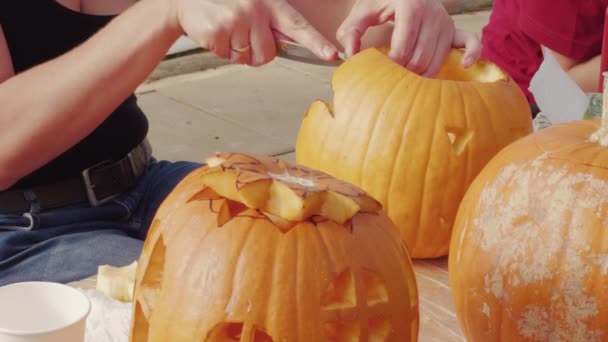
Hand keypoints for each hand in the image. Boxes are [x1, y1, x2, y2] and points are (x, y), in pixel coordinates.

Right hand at [173, 0, 338, 65]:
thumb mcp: (253, 5)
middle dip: (257, 53)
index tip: (331, 54)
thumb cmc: (225, 4)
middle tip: (242, 35)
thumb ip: (271, 24)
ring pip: (248, 58)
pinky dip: (222, 51)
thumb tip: (287, 47)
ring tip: (228, 31)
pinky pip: (228, 57)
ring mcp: (236, 20)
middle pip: (268, 53)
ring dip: (238, 52)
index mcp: (270, 3)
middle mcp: (255, 10)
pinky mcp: (218, 32)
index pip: (298, 26)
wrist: (186, 0)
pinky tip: (216, 33)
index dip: (316, 42)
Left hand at [336, 0, 480, 76]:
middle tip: (392, 78)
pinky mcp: (454, 29)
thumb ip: (350, 32)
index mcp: (410, 6)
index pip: (403, 48)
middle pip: (420, 58)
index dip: (390, 65)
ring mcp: (446, 21)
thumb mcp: (362, 13)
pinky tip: (464, 66)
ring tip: (407, 80)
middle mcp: (433, 13)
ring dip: (423, 75)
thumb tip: (349, 55)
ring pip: (437, 59)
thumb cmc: (380, 2)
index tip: (380, 71)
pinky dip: (471, 55)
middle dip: (404, 73)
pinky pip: (470, 43)